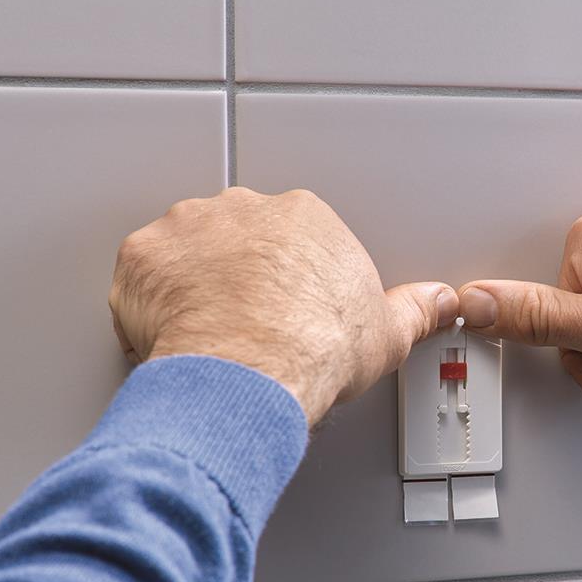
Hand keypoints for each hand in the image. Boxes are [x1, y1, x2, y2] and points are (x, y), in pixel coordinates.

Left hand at [110, 187, 458, 425]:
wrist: (251, 372)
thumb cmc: (313, 348)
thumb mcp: (387, 333)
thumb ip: (416, 309)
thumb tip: (440, 302)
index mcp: (304, 218)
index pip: (293, 239)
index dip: (288, 281)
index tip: (286, 312)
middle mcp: (244, 210)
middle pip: (237, 237)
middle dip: (237, 276)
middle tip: (247, 325)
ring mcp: (188, 228)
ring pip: (185, 252)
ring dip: (190, 285)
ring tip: (208, 335)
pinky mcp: (143, 257)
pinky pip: (141, 278)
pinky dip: (148, 306)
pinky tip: (171, 338)